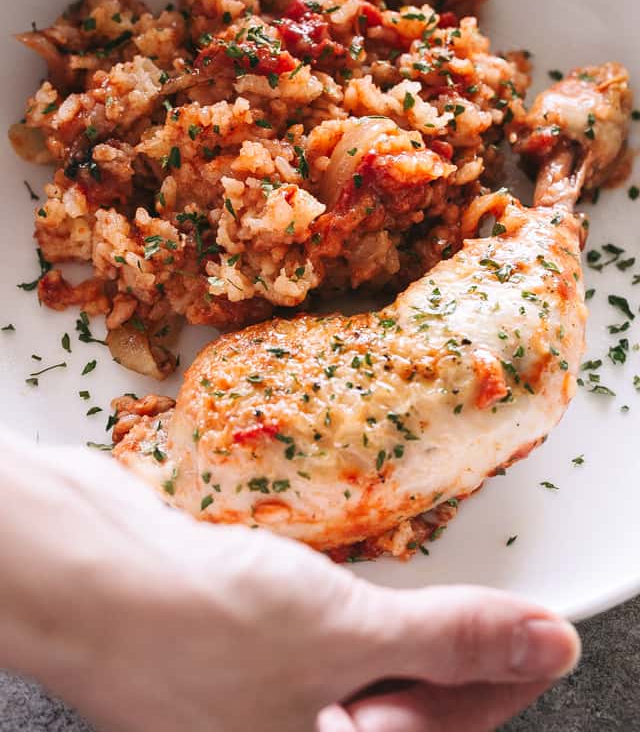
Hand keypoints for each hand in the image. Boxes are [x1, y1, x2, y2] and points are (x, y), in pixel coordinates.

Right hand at [3, 437, 579, 731]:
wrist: (83, 571)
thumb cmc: (195, 628)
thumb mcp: (345, 636)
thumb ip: (449, 641)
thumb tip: (539, 642)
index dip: (502, 684)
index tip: (543, 636)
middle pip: (402, 706)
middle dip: (457, 657)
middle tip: (508, 611)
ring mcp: (259, 694)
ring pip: (360, 667)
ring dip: (405, 628)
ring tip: (451, 594)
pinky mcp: (238, 644)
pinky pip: (318, 635)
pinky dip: (351, 606)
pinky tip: (368, 579)